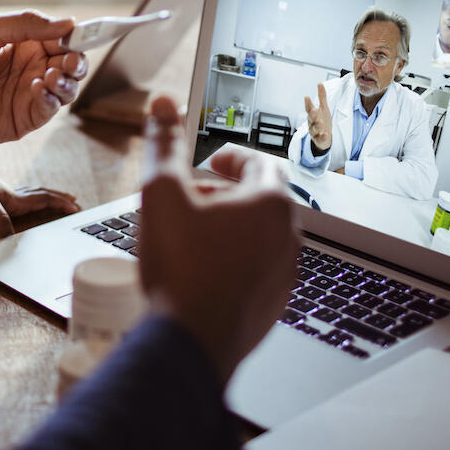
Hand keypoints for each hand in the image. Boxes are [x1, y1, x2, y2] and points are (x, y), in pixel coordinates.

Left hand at [0, 11, 86, 150]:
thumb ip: (24, 24)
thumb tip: (67, 23)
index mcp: (23, 44)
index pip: (60, 38)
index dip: (74, 36)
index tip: (78, 34)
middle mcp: (30, 69)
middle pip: (70, 64)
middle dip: (77, 61)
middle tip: (69, 60)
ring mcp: (27, 96)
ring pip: (66, 88)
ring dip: (67, 81)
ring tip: (51, 75)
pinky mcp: (21, 120)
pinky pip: (48, 110)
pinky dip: (50, 100)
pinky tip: (37, 88)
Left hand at [0, 170, 78, 238]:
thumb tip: (10, 241)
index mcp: (17, 199)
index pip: (44, 199)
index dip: (60, 203)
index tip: (75, 208)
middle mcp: (17, 195)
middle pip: (45, 195)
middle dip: (61, 199)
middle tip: (76, 203)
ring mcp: (10, 195)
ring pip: (37, 194)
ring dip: (51, 197)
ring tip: (62, 199)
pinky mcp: (2, 197)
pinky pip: (27, 196)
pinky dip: (36, 198)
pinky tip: (33, 202)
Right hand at [139, 96, 297, 384]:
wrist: (190, 343)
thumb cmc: (181, 268)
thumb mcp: (160, 194)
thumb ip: (163, 145)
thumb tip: (163, 106)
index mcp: (271, 204)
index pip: (259, 162)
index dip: (230, 157)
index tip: (209, 163)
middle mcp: (288, 238)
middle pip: (261, 200)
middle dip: (225, 194)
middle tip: (191, 199)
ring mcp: (284, 275)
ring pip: (260, 238)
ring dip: (229, 229)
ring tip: (191, 236)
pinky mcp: (273, 306)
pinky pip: (256, 271)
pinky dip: (232, 262)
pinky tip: (198, 272)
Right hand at [303, 82, 331, 153]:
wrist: (324, 138)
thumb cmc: (323, 121)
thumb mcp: (323, 108)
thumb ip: (321, 97)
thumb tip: (320, 84)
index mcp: (312, 114)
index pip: (309, 108)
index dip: (308, 103)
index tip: (307, 97)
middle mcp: (312, 122)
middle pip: (310, 118)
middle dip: (312, 114)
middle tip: (314, 110)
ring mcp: (315, 132)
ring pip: (314, 128)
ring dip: (317, 126)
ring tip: (320, 123)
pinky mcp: (319, 140)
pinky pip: (319, 139)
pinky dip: (322, 137)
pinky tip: (325, 135)